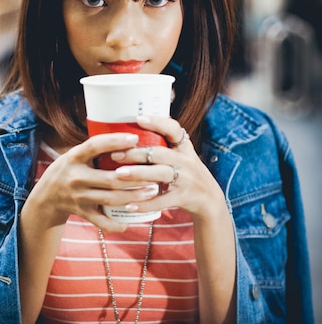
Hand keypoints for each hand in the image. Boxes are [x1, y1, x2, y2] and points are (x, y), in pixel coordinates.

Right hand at [21, 131, 164, 232]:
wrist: (46, 197)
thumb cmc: (70, 169)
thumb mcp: (76, 155)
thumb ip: (97, 149)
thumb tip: (131, 133)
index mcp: (74, 157)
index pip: (94, 145)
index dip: (114, 141)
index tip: (135, 138)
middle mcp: (75, 176)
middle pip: (110, 178)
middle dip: (136, 177)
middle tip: (155, 174)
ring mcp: (78, 196)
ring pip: (110, 199)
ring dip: (133, 196)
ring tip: (152, 191)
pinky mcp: (81, 212)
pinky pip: (100, 221)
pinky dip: (115, 224)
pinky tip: (129, 221)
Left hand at [109, 115, 224, 220]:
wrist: (209, 199)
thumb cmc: (186, 172)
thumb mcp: (181, 154)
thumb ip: (163, 143)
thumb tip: (134, 123)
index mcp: (183, 147)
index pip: (173, 129)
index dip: (157, 122)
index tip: (139, 119)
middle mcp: (186, 161)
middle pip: (161, 153)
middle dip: (137, 153)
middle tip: (114, 154)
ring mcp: (186, 179)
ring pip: (161, 174)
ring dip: (138, 174)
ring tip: (118, 175)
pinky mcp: (183, 197)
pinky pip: (162, 201)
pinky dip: (145, 204)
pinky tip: (128, 205)